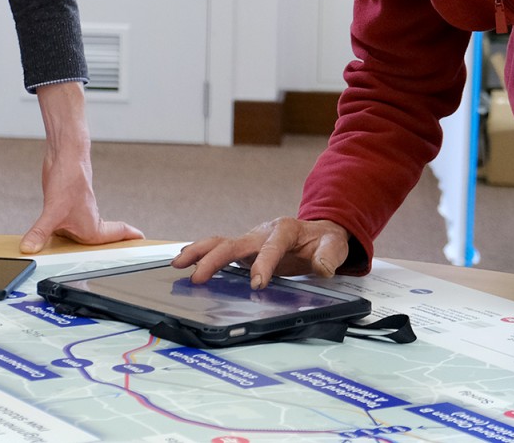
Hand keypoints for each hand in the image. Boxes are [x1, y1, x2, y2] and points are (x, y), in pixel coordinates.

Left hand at [17, 139, 143, 252]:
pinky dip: (63, 232)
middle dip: (108, 245)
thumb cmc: (69, 180)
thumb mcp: (52, 212)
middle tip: (116, 252)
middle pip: (102, 237)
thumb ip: (40, 232)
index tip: (141, 240)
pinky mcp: (65, 206)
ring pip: (83, 231)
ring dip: (82, 240)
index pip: (116, 235)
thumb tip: (29, 248)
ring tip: (79, 250)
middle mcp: (87, 221)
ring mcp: (76, 213)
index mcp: (92, 227)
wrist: (65, 156)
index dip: (128, 238)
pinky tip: (52, 234)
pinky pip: (66, 224)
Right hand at [173, 217, 351, 287]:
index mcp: (285, 230)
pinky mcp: (244, 250)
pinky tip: (185, 263)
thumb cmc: (323, 241)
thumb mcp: (334, 247)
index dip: (263, 264)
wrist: (318, 234)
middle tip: (198, 278)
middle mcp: (262, 232)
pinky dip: (201, 255)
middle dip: (215, 260)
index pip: (271, 246)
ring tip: (178, 264)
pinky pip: (220, 250)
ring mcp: (251, 241)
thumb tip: (322, 267)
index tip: (257, 284)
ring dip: (199, 253)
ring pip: (220, 243)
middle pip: (235, 243)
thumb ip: (329, 256)